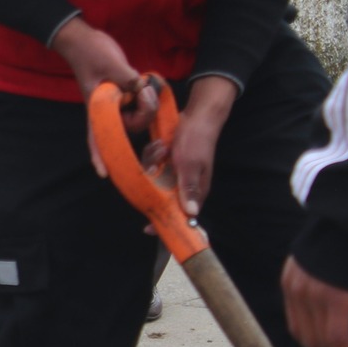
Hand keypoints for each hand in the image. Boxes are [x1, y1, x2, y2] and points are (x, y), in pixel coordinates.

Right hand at [52, 17, 150, 175]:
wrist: (83, 39)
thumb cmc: (91, 52)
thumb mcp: (112, 64)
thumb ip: (131, 81)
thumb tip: (145, 91)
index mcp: (98, 107)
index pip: (97, 137)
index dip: (99, 156)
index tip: (103, 173)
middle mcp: (106, 109)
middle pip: (131, 125)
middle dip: (143, 113)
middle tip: (146, 90)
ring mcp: (115, 101)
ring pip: (137, 114)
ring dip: (145, 102)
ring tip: (145, 81)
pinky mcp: (122, 92)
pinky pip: (136, 102)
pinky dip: (144, 98)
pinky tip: (149, 88)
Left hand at [141, 75, 236, 216]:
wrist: (197, 117)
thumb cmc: (197, 141)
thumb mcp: (191, 165)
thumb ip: (189, 188)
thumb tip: (192, 213)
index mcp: (195, 191)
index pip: (181, 215)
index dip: (166, 222)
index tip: (149, 229)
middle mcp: (183, 185)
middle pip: (160, 197)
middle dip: (153, 181)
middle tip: (158, 163)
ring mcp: (173, 173)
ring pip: (152, 179)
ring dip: (154, 162)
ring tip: (163, 148)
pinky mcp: (166, 163)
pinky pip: (151, 164)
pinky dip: (153, 155)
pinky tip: (161, 144)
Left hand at [282, 255, 347, 346]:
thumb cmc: (343, 234)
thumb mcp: (319, 260)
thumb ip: (318, 280)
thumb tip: (333, 298)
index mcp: (291, 283)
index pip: (297, 326)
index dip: (314, 346)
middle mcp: (297, 293)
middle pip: (307, 339)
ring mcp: (314, 297)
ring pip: (323, 344)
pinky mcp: (336, 300)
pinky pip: (339, 339)